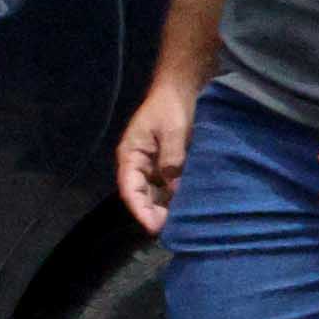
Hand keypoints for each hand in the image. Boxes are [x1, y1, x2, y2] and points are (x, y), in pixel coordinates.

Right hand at [116, 78, 198, 231]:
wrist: (181, 88)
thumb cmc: (171, 106)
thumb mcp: (173, 131)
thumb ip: (172, 159)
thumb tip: (175, 187)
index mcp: (131, 155)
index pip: (130, 189)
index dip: (140, 209)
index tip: (153, 227)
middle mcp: (138, 163)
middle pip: (142, 195)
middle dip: (154, 213)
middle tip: (172, 231)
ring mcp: (153, 164)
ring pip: (155, 193)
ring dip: (165, 207)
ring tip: (181, 224)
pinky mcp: (168, 163)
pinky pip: (168, 185)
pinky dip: (176, 196)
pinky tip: (188, 207)